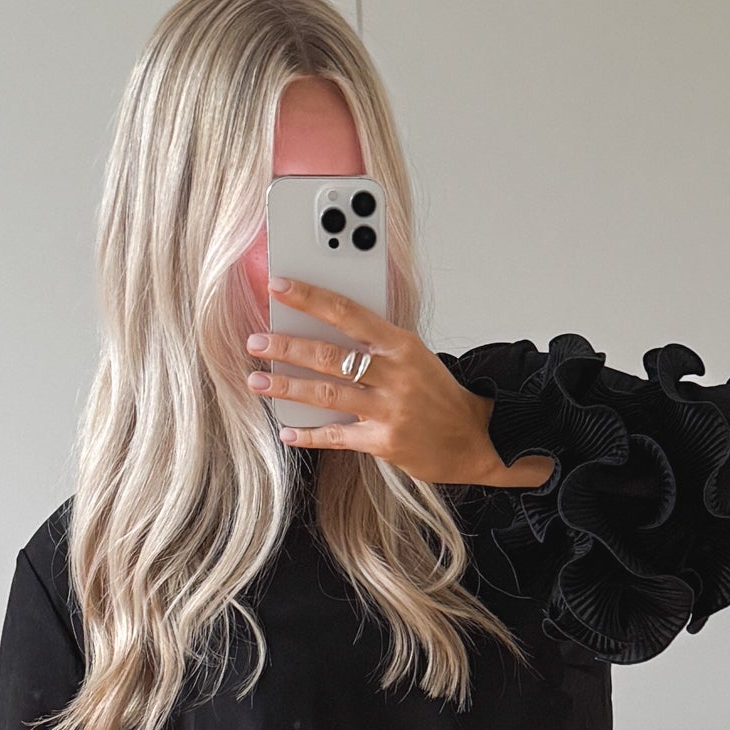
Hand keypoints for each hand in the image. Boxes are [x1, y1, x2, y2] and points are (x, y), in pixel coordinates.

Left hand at [247, 279, 552, 486]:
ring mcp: (388, 409)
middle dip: (286, 347)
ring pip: (327, 394)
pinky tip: (286, 432)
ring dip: (287, 387)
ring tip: (257, 382)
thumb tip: (323, 330)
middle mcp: (393, 374)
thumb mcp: (413, 356)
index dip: (309, 297)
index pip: (346, 312)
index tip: (278, 286)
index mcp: (399, 343)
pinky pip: (337, 437)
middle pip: (329, 355)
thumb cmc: (438, 394)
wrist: (475, 437)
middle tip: (255, 341)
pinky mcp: (384, 442)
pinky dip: (309, 435)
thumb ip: (374, 344)